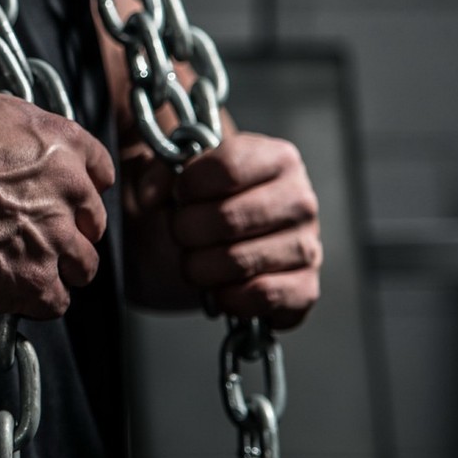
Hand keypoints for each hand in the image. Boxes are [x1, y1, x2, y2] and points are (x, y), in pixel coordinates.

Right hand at [0, 94, 114, 319]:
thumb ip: (17, 126)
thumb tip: (13, 137)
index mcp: (63, 147)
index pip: (101, 171)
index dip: (84, 189)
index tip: (73, 200)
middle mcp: (70, 193)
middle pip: (94, 225)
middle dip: (72, 231)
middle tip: (44, 236)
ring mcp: (57, 241)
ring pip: (83, 266)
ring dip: (62, 268)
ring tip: (32, 268)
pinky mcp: (36, 282)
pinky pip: (56, 302)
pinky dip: (38, 300)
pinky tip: (15, 289)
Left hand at [148, 133, 322, 328]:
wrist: (222, 243)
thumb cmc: (205, 202)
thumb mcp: (180, 173)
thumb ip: (158, 170)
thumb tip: (150, 195)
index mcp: (276, 159)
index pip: (226, 168)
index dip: (190, 186)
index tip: (180, 194)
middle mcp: (300, 200)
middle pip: (227, 219)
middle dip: (186, 230)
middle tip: (182, 232)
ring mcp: (307, 245)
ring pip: (238, 261)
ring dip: (200, 267)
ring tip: (196, 260)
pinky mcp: (306, 287)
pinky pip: (262, 297)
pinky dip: (229, 298)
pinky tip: (219, 289)